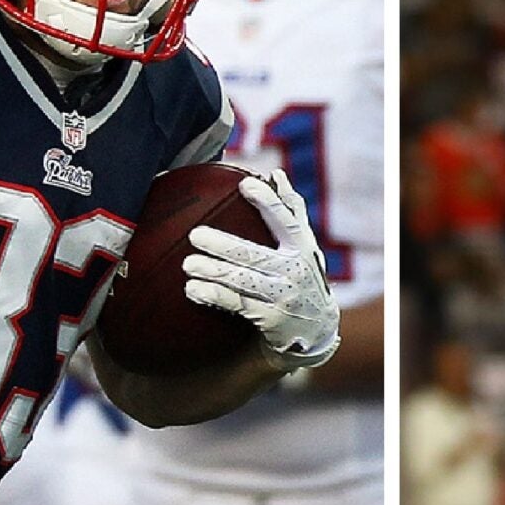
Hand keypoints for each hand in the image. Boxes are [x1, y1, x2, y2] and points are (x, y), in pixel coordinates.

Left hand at [182, 168, 339, 367]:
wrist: (316, 329)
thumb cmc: (304, 275)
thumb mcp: (305, 245)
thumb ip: (292, 211)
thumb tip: (276, 174)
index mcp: (303, 247)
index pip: (286, 220)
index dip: (268, 202)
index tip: (244, 184)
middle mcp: (295, 270)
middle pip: (256, 255)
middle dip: (224, 245)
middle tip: (195, 235)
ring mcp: (283, 296)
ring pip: (243, 281)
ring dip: (213, 272)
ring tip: (188, 264)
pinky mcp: (270, 319)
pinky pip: (237, 304)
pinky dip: (214, 296)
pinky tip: (193, 289)